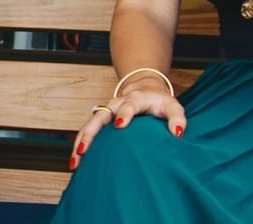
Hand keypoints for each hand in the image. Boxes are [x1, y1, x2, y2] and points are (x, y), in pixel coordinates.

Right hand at [68, 87, 185, 170]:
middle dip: (91, 132)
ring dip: (81, 142)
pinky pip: (86, 132)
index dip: (124, 113)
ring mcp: (105, 112)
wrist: (144, 89)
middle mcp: (116, 104)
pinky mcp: (100, 120)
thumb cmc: (159, 102)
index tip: (119, 125)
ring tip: (75, 162)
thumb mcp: (172, 107)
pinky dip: (80, 145)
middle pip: (100, 115)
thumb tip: (177, 134)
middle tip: (84, 149)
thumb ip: (177, 119)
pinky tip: (76, 163)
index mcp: (135, 99)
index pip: (128, 105)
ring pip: (88, 125)